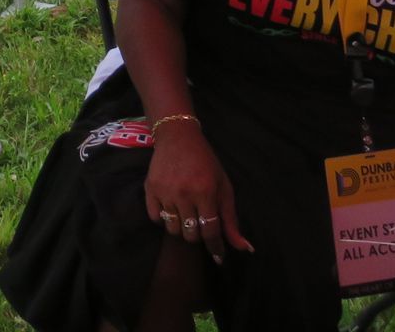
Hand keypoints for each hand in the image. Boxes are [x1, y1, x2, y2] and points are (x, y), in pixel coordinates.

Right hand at [143, 122, 253, 265]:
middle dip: (198, 235)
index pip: (211, 231)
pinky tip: (171, 209)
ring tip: (186, 216)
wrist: (177, 137)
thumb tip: (244, 248)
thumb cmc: (205, 162)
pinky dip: (164, 219)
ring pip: (173, 229)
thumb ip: (231, 219)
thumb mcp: (224, 187)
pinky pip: (156, 218)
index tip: (218, 257)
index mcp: (206, 192)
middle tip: (200, 223)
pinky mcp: (150, 189)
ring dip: (181, 228)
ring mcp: (165, 192)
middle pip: (191, 235)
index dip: (216, 248)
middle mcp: (184, 194)